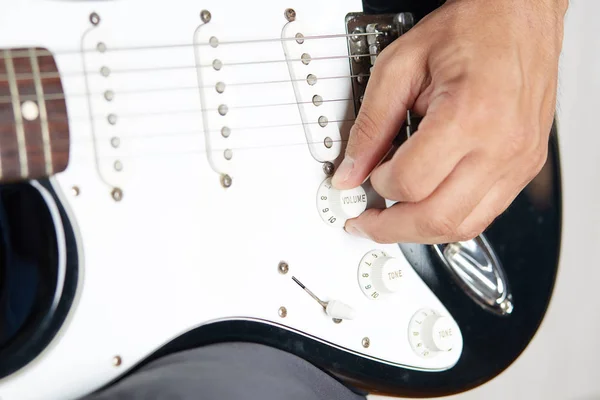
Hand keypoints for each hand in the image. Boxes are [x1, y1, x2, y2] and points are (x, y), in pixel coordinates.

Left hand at [332, 0, 567, 243]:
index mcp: (470, 115)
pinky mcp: (525, 167)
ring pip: (463, 228)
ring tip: (392, 221)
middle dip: (390, 229)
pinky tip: (427, 206)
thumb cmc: (471, 29)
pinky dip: (449, 219)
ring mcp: (518, 161)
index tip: (365, 175)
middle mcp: (502, 146)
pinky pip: (485, 214)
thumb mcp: (401, 65)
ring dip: (419, 232)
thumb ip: (370, 124)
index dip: (377, 184)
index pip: (410, 182)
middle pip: (437, 218)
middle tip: (365, 223)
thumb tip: (350, 170)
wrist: (520, 15)